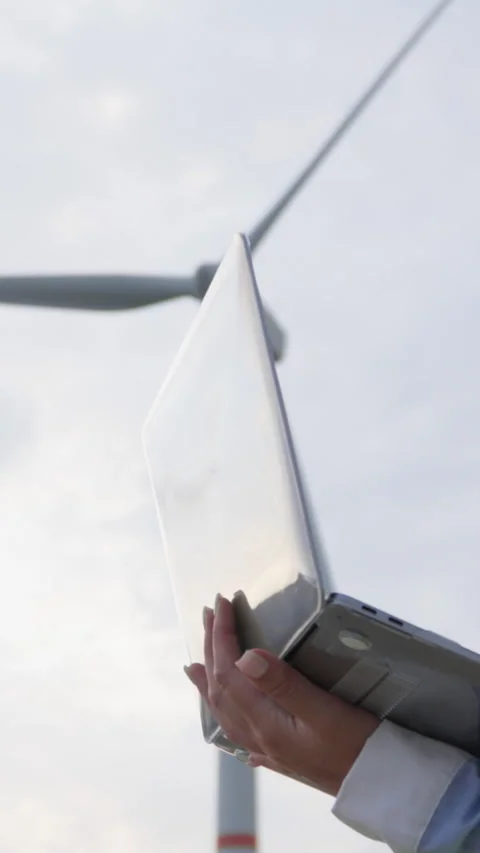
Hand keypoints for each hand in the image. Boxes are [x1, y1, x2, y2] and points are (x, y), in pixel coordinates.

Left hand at [184, 595, 378, 795]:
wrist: (380, 789)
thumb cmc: (358, 747)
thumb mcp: (324, 711)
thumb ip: (283, 684)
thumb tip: (245, 657)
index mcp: (265, 723)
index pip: (229, 672)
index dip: (222, 635)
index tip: (222, 604)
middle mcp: (259, 738)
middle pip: (221, 688)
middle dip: (212, 648)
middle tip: (209, 615)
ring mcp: (268, 749)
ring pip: (225, 711)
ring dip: (210, 681)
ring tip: (196, 664)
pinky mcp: (281, 756)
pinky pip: (238, 731)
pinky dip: (225, 713)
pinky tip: (227, 714)